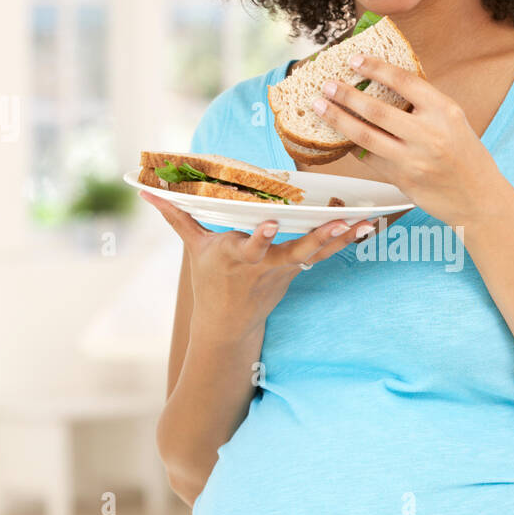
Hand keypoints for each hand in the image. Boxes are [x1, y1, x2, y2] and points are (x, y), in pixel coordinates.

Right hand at [139, 191, 374, 339]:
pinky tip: (368, 226)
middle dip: (317, 237)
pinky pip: (325, 254)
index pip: (251, 245)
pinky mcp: (298, 270)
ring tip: (365, 221)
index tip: (271, 222)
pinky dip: (345, 240)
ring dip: (342, 237)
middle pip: (294, 250)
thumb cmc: (210, 280)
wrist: (228, 324)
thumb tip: (146, 190)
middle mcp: (265, 264)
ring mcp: (285, 269)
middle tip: (339, 221)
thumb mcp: (192, 247)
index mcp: (237, 255)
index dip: (262, 236)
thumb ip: (175, 214)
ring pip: (316, 252)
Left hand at [311, 52, 500, 228]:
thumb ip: (424, 103)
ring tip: (320, 106)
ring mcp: (413, 159)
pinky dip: (351, 145)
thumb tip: (384, 80)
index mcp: (444, 111)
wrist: (478, 198)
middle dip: (345, 94)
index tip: (354, 59)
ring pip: (364, 135)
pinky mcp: (402, 179)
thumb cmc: (466, 155)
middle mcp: (429, 134)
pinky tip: (338, 135)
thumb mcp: (454, 120)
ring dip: (337, 119)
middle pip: (376, 109)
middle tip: (326, 84)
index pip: (403, 81)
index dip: (375, 68)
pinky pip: (369, 158)